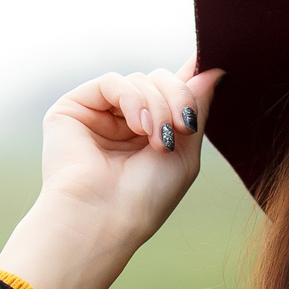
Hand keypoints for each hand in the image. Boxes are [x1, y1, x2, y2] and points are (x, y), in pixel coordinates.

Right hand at [0, 62, 223, 288]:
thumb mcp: (185, 152)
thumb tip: (215, 69)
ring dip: (158, 106)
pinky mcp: (73, 108)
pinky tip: (138, 125)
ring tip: (157, 140)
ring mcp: (99, 114)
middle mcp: (123, 121)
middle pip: (161, 81)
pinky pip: (112, 81)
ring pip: (141, 80)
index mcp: (149, 133)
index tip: (215, 69)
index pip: (171, 93)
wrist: (104, 219)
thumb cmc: (145, 198)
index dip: (190, 80)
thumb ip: (197, 107)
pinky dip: (133, 99)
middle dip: (179, 98)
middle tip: (184, 127)